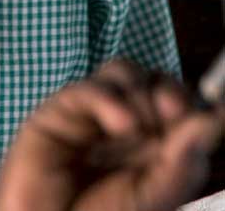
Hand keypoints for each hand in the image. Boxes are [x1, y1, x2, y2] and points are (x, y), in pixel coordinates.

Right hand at [0, 61, 224, 210]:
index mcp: (154, 146)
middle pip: (156, 81)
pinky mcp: (61, 108)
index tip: (211, 112)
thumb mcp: (153, 198)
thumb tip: (211, 122)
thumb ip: (181, 164)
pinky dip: (110, 99)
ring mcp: (93, 112)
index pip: (182, 105)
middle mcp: (127, 124)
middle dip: (170, 91)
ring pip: (124, 72)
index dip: (196, 101)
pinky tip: (120, 126)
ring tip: (139, 128)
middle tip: (175, 114)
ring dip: (139, 91)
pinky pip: (90, 87)